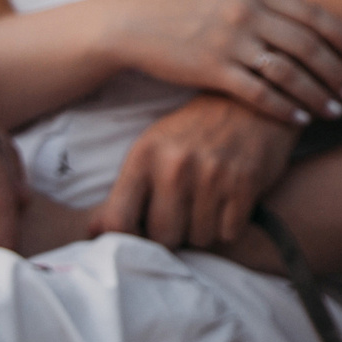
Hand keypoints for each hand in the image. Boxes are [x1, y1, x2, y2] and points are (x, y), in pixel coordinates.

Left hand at [90, 93, 301, 248]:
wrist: (250, 101)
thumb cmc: (194, 131)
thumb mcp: (153, 149)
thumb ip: (123, 193)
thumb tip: (92, 233)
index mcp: (144, 155)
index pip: (118, 220)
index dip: (127, 240)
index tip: (140, 236)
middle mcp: (175, 164)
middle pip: (163, 237)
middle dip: (173, 236)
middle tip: (182, 217)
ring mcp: (212, 173)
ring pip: (200, 238)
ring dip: (204, 230)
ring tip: (208, 205)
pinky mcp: (246, 181)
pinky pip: (230, 232)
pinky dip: (230, 225)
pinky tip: (230, 201)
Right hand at [107, 0, 341, 124]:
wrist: (131, 24)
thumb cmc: (183, 7)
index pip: (310, 13)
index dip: (340, 35)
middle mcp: (246, 12)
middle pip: (307, 44)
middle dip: (336, 71)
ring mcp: (229, 40)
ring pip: (288, 72)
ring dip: (317, 94)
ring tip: (335, 110)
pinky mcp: (211, 69)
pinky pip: (258, 93)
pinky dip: (284, 108)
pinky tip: (300, 120)